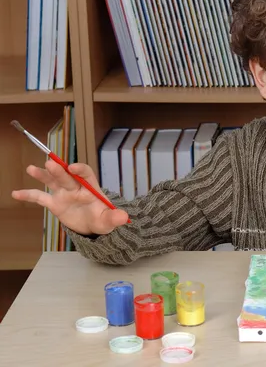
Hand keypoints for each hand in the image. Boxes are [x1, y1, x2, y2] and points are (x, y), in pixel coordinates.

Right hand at [11, 160, 128, 234]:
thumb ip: (114, 218)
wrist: (92, 226)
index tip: (73, 168)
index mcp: (90, 188)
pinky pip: (40, 197)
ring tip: (31, 169)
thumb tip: (124, 218)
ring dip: (43, 175)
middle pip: (66, 176)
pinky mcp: (54, 203)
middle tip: (50, 163)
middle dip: (59, 170)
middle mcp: (75, 187)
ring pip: (52, 181)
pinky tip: (15, 193)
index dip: (80, 169)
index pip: (86, 174)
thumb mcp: (109, 220)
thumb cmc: (102, 218)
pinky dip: (28, 195)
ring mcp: (63, 193)